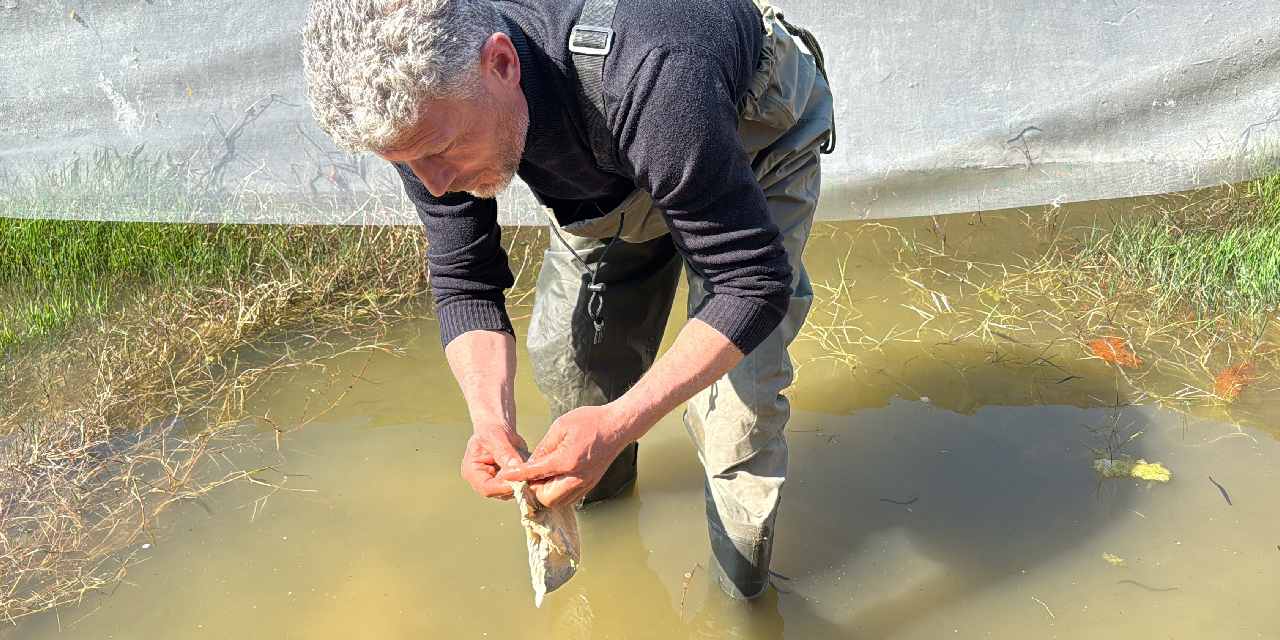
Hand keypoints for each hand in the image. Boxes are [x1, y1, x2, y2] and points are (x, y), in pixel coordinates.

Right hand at [460, 424, 527, 499]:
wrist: (497, 430)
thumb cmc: (491, 431)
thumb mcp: (496, 437)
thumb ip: (505, 453)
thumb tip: (517, 468)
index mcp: (472, 473)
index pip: (487, 488)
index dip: (503, 487)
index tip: (520, 479)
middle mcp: (484, 482)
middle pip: (501, 492)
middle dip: (517, 483)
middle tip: (532, 472)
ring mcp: (497, 485)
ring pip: (514, 490)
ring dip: (525, 479)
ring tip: (532, 463)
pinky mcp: (509, 482)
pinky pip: (522, 484)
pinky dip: (529, 476)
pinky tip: (534, 465)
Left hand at [496, 405, 630, 507]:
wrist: (618, 426)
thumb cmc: (591, 421)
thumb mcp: (561, 426)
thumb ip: (544, 447)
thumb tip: (530, 463)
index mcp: (567, 460)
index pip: (535, 473)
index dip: (517, 475)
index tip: (505, 477)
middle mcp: (577, 477)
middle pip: (546, 498)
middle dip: (533, 491)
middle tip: (525, 478)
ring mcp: (586, 483)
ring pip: (558, 502)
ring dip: (544, 494)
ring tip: (538, 479)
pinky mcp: (590, 484)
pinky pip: (569, 498)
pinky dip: (556, 493)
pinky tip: (552, 480)